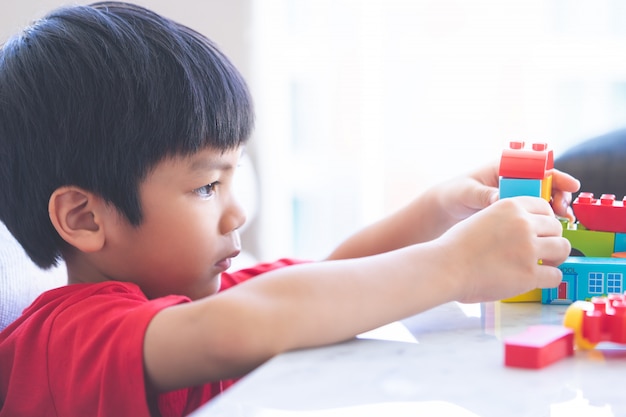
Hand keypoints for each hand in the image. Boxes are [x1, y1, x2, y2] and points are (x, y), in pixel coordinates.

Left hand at [437, 161, 579, 225]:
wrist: (444, 210)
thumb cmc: (453, 193)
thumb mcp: (468, 192)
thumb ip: (485, 195)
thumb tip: (501, 199)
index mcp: (504, 167)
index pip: (537, 167)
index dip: (556, 176)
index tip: (570, 185)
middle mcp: (514, 180)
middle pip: (546, 185)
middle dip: (560, 195)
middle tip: (563, 209)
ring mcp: (515, 196)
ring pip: (543, 201)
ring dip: (555, 209)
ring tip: (562, 220)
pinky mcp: (513, 213)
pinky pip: (534, 215)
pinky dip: (544, 221)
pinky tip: (551, 231)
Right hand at [439, 196, 570, 302]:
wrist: (446, 267)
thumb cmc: (456, 247)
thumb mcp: (482, 218)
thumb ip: (504, 221)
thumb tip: (522, 231)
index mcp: (510, 206)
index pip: (544, 207)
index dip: (544, 221)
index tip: (540, 231)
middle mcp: (523, 224)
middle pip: (557, 228)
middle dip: (551, 239)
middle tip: (542, 251)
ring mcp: (528, 249)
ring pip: (562, 249)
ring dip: (555, 258)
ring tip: (543, 265)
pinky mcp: (529, 274)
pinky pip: (555, 275)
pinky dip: (549, 278)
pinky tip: (537, 280)